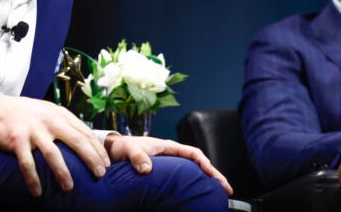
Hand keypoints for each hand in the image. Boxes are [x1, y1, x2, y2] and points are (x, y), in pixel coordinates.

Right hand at [0, 95, 110, 195]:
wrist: (0, 109)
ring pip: (53, 154)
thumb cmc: (30, 114)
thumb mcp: (51, 112)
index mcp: (61, 115)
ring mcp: (34, 130)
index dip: (98, 149)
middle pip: (77, 141)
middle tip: (100, 175)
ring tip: (70, 187)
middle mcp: (50, 121)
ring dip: (63, 172)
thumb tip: (88, 140)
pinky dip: (33, 179)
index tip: (107, 164)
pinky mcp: (18, 139)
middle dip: (91, 159)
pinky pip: (27, 163)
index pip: (85, 132)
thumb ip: (67, 123)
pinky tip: (37, 192)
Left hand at [104, 134, 233, 195]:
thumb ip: (137, 157)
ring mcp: (171, 163)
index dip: (204, 162)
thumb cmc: (122, 148)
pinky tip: (201, 192)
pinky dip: (197, 183)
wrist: (114, 150)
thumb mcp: (129, 150)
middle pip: (199, 162)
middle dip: (215, 174)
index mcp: (167, 147)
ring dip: (209, 179)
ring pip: (195, 170)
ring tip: (220, 193)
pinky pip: (187, 176)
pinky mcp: (167, 172)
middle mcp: (172, 154)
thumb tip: (147, 169)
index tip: (211, 173)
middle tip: (227, 188)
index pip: (192, 152)